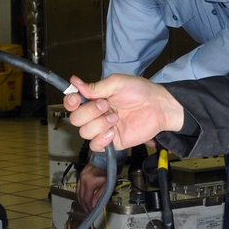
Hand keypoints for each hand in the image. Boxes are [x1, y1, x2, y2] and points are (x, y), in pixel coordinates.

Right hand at [64, 74, 184, 151]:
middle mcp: (95, 115)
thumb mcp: (117, 83)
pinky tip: (113, 131)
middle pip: (75, 120)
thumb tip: (75, 82)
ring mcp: (103, 129)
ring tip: (115, 117)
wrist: (158, 107)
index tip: (76, 98)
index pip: (72, 104)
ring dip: (98, 124)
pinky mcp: (112, 141)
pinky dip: (102, 139)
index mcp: (94, 99)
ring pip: (85, 133)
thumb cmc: (141, 92)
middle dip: (88, 112)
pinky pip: (95, 146)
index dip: (70, 102)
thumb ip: (95, 86)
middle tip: (105, 105)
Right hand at [76, 162, 107, 210]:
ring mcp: (80, 177)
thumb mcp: (106, 185)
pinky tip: (82, 197)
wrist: (105, 158)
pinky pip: (78, 187)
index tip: (91, 212)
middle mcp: (82, 180)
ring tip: (85, 206)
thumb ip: (99, 196)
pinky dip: (79, 194)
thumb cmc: (108, 171)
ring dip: (80, 200)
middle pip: (80, 197)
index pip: (86, 199)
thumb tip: (94, 205)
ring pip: (77, 192)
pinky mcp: (81, 175)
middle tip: (87, 211)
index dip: (88, 207)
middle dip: (84, 205)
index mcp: (89, 183)